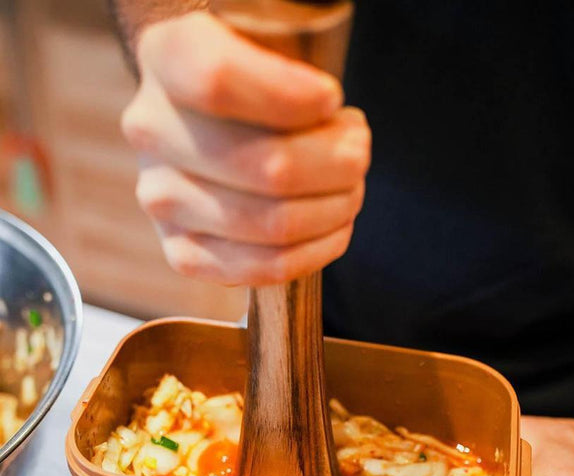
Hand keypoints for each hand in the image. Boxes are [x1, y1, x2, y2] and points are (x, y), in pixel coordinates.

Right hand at [121, 12, 370, 285]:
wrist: (202, 122)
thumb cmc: (252, 86)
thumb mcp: (266, 47)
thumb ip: (294, 74)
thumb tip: (343, 137)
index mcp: (168, 59)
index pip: (221, 81)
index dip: (291, 98)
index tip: (332, 100)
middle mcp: (153, 132)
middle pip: (269, 168)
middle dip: (339, 165)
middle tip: (358, 154)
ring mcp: (162, 198)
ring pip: (275, 223)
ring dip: (336, 208)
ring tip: (350, 186)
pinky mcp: (182, 252)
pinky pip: (265, 267)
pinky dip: (318, 250)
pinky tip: (336, 226)